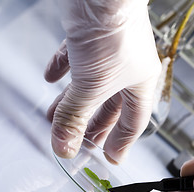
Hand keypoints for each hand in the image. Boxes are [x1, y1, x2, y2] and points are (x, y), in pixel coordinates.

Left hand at [44, 0, 160, 162]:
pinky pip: (76, 59)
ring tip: (56, 117)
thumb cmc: (114, 33)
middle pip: (110, 105)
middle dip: (92, 124)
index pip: (134, 121)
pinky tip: (52, 77)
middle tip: (79, 140)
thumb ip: (75, 115)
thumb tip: (64, 147)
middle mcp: (128, 69)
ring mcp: (109, 53)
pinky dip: (63, 69)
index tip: (111, 157)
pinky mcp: (90, 37)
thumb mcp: (93, 84)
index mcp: (141, 83)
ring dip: (72, 101)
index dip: (122, 142)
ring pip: (90, 85)